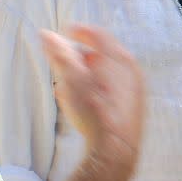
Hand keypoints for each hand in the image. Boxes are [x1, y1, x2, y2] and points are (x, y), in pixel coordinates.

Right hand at [42, 25, 143, 171]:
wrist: (116, 149)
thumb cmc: (94, 111)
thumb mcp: (72, 79)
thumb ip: (59, 55)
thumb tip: (46, 34)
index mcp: (121, 59)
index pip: (99, 35)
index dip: (80, 31)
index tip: (67, 31)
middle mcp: (132, 72)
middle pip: (104, 55)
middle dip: (80, 56)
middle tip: (64, 59)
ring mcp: (135, 90)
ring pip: (107, 74)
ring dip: (86, 74)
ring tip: (67, 82)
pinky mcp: (133, 108)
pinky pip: (111, 91)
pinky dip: (94, 89)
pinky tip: (80, 100)